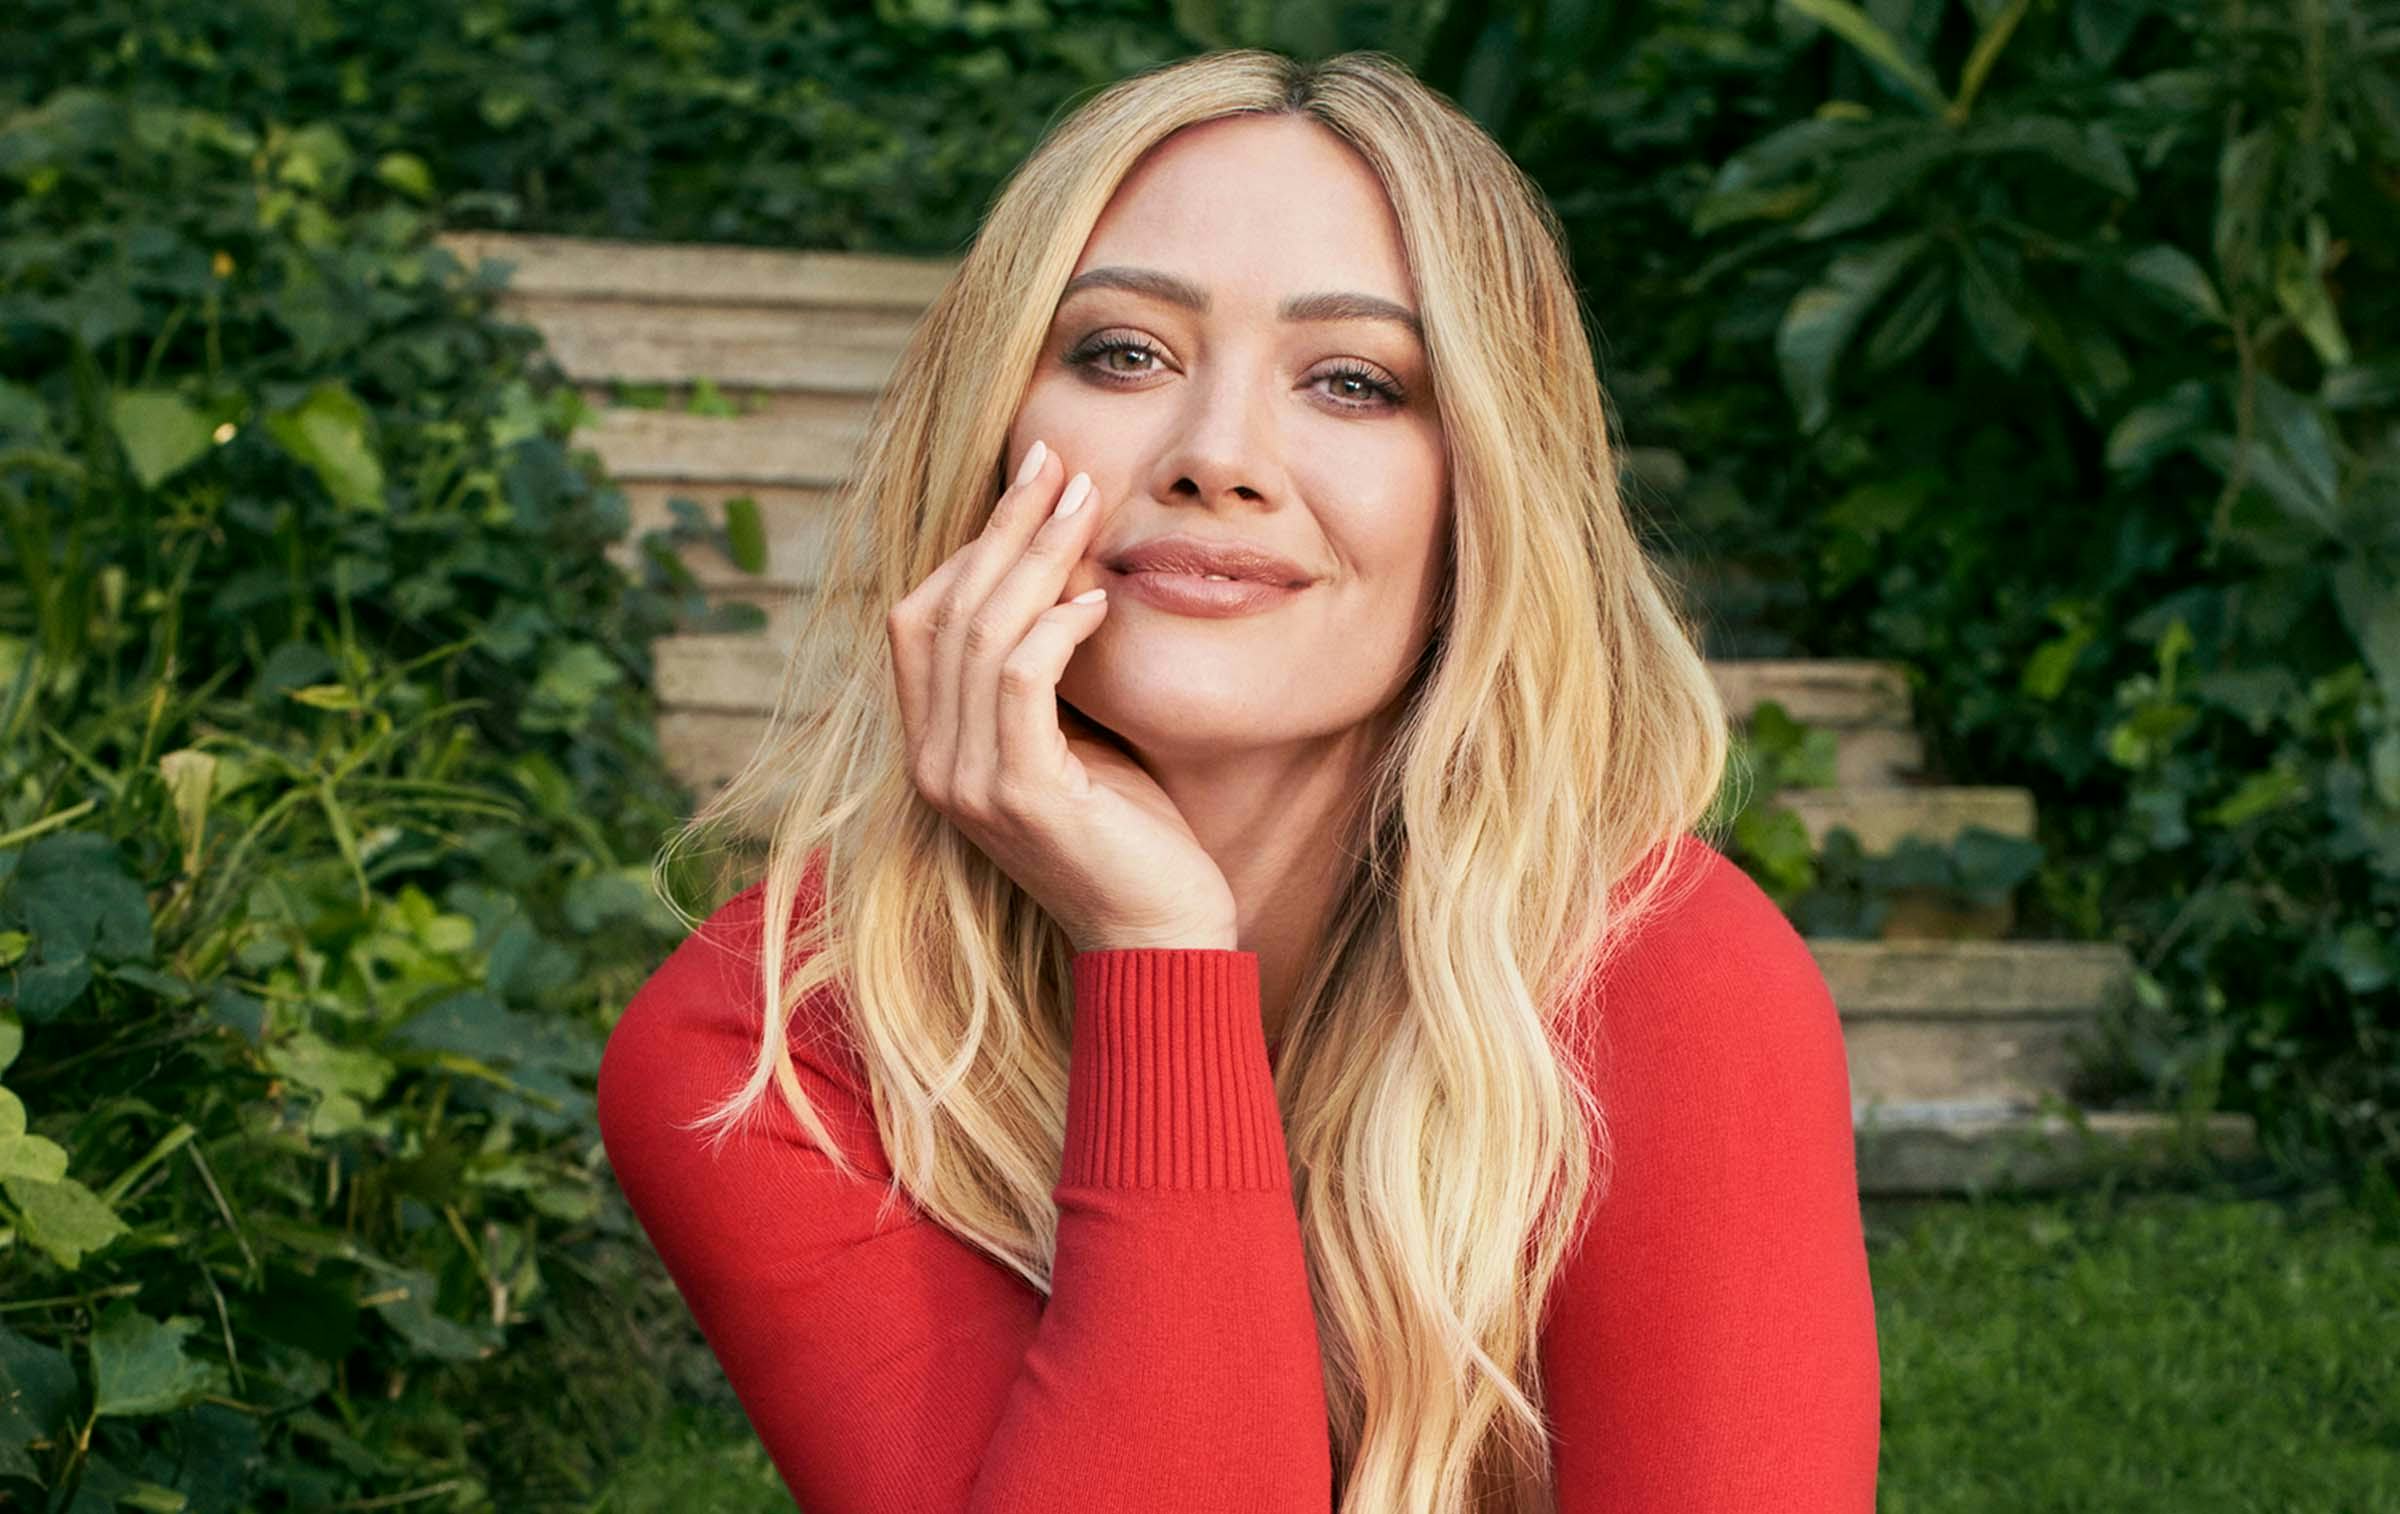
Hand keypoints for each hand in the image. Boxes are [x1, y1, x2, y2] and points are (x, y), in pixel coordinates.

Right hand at [887, 439, 1239, 952]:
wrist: (1156, 937)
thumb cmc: (1130, 834)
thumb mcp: (1075, 736)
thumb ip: (1047, 672)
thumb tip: (1066, 572)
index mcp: (933, 747)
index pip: (921, 618)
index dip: (971, 543)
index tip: (1033, 478)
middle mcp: (931, 764)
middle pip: (943, 610)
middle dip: (1002, 526)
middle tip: (1056, 463)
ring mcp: (966, 783)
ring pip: (979, 635)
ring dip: (1035, 557)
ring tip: (1085, 504)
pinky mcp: (1019, 796)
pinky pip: (1020, 682)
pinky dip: (1056, 627)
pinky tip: (1099, 598)